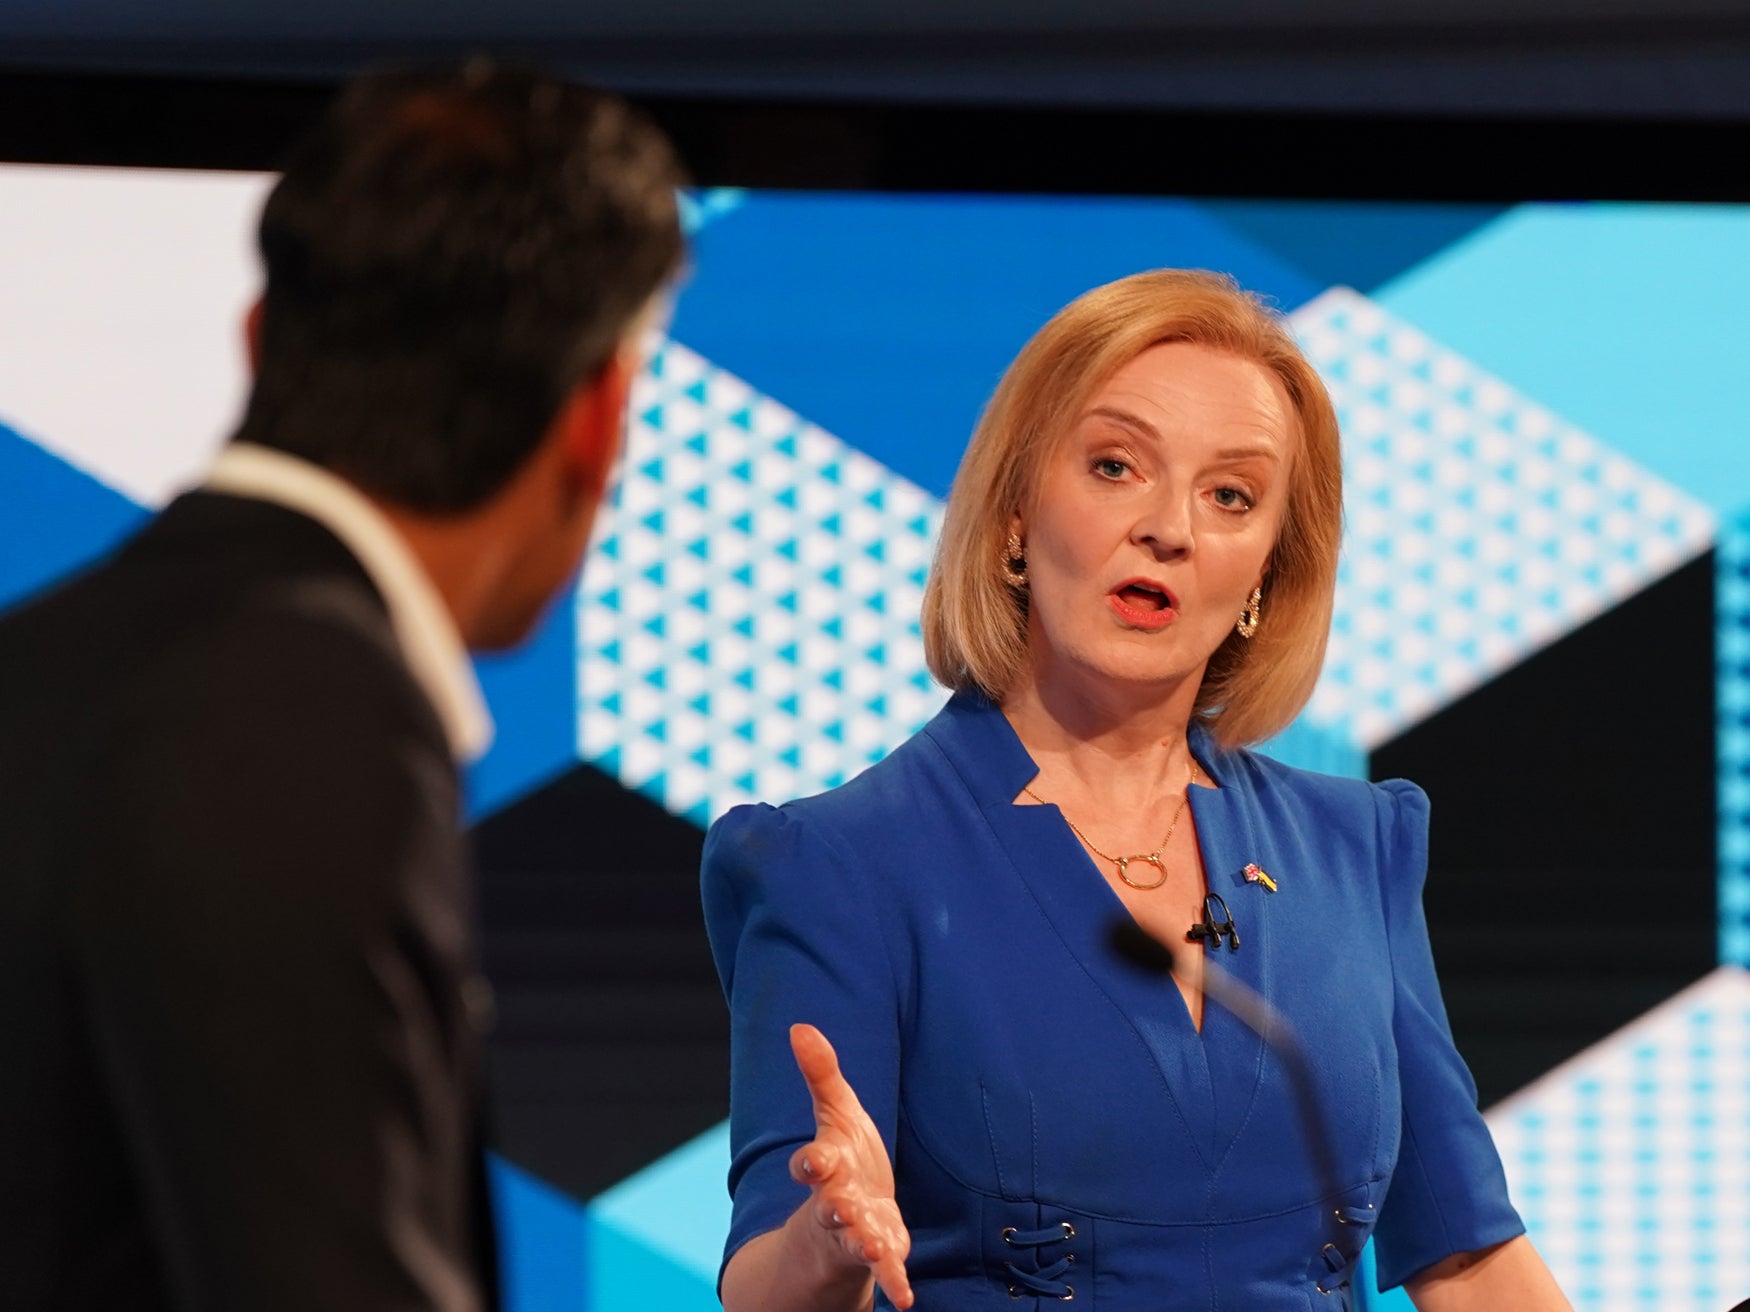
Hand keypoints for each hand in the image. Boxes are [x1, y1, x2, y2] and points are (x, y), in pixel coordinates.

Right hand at [787, 1023, 914, 1309]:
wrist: (848, 1217)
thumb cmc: (844, 1158)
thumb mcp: (836, 1113)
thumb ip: (820, 1073)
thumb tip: (800, 1025)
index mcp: (826, 1165)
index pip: (812, 1162)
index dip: (812, 1162)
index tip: (813, 1162)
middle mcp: (834, 1202)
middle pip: (829, 1204)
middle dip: (833, 1206)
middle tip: (838, 1206)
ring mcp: (854, 1233)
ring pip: (854, 1239)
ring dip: (862, 1242)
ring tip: (872, 1248)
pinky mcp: (879, 1255)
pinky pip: (885, 1271)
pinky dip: (893, 1282)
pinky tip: (905, 1298)